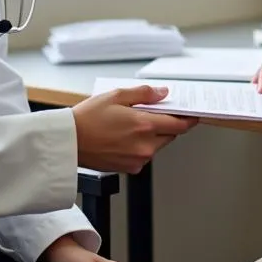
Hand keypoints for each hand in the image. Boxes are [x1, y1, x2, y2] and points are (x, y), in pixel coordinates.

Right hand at [73, 85, 196, 173]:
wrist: (69, 143)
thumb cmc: (88, 119)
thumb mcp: (116, 96)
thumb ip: (144, 94)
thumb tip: (163, 93)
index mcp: (145, 126)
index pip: (179, 124)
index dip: (188, 118)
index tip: (192, 114)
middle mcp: (145, 146)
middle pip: (170, 134)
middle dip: (168, 124)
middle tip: (155, 113)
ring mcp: (138, 159)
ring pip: (157, 145)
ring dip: (154, 135)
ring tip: (133, 124)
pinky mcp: (130, 168)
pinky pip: (144, 155)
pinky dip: (142, 145)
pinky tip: (125, 137)